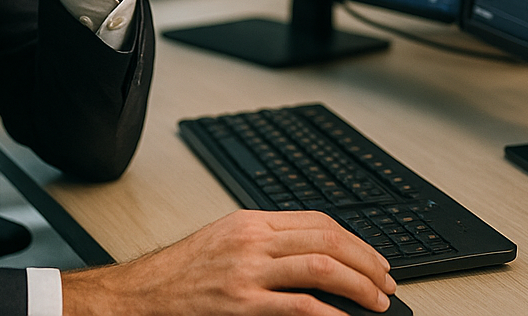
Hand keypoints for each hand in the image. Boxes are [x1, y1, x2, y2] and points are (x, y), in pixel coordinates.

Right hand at [59, 210, 395, 315]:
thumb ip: (265, 243)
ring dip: (357, 284)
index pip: (317, 220)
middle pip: (325, 238)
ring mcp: (247, 272)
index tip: (374, 258)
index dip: (353, 239)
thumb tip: (313, 255)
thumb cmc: (181, 273)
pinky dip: (328, 313)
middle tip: (387, 280)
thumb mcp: (225, 241)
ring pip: (319, 265)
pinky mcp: (241, 305)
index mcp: (251, 222)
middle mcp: (252, 240)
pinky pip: (296, 306)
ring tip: (376, 300)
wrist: (140, 296)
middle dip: (365, 260)